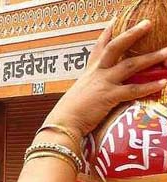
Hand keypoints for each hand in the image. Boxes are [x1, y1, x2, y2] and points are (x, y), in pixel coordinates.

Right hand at [43, 21, 166, 138]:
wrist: (62, 124)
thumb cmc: (68, 114)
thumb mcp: (79, 96)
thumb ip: (91, 90)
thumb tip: (98, 93)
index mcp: (89, 73)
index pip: (98, 48)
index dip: (107, 33)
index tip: (116, 20)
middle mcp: (96, 74)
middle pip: (115, 48)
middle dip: (132, 34)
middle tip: (148, 23)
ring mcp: (102, 84)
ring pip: (129, 65)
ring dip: (150, 58)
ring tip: (166, 53)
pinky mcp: (108, 97)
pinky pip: (132, 89)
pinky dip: (149, 86)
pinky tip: (162, 83)